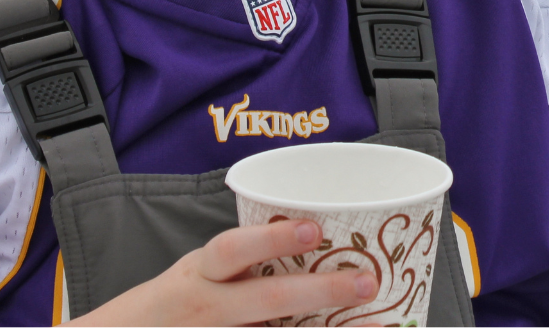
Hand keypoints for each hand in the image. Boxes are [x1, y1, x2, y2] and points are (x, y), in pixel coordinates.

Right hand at [68, 218, 377, 326]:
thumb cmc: (173, 303)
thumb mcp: (198, 274)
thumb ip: (245, 261)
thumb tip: (318, 236)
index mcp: (200, 275)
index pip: (232, 251)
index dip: (273, 240)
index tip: (315, 230)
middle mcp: (207, 308)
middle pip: (266, 300)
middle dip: (320, 293)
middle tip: (366, 282)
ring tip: (375, 327)